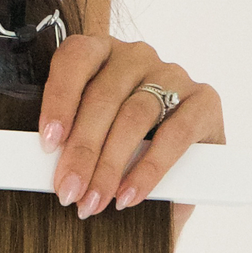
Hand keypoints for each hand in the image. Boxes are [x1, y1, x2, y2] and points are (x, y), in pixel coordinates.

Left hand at [38, 33, 224, 241]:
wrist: (186, 158)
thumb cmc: (125, 144)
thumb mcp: (94, 137)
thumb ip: (72, 144)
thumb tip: (46, 175)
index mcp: (101, 52)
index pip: (75, 59)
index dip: (59, 99)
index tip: (47, 143)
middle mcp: (137, 55)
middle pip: (103, 98)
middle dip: (82, 150)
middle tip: (68, 191)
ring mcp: (173, 74)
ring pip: (135, 116)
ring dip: (111, 164)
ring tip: (95, 200)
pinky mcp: (205, 101)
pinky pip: (176, 134)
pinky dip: (150, 168)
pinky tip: (130, 195)